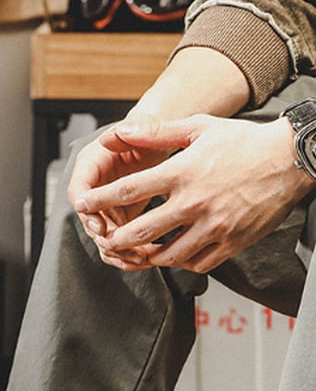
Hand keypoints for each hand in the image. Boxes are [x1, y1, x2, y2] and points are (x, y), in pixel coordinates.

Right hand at [69, 115, 172, 260]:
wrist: (160, 145)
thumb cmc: (149, 134)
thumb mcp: (140, 131)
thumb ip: (126, 134)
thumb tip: (112, 137)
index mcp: (92, 165)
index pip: (79, 192)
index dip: (88, 212)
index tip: (101, 226)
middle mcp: (95, 188)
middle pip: (90, 221)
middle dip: (107, 238)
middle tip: (127, 250)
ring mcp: (106, 206)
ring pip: (104, 237)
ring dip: (120, 252)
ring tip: (140, 258)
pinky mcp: (120, 219)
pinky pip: (118, 242)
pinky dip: (129, 254)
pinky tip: (146, 260)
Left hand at [73, 114, 315, 272]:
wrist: (288, 161)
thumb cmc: (244, 141)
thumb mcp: (199, 127)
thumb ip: (157, 132)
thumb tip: (120, 131)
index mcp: (182, 172)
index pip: (129, 189)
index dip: (100, 199)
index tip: (83, 205)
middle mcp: (195, 203)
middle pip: (143, 231)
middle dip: (118, 239)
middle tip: (106, 241)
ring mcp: (214, 227)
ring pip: (170, 255)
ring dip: (149, 256)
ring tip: (141, 252)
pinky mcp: (232, 243)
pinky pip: (199, 263)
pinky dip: (183, 262)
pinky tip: (177, 255)